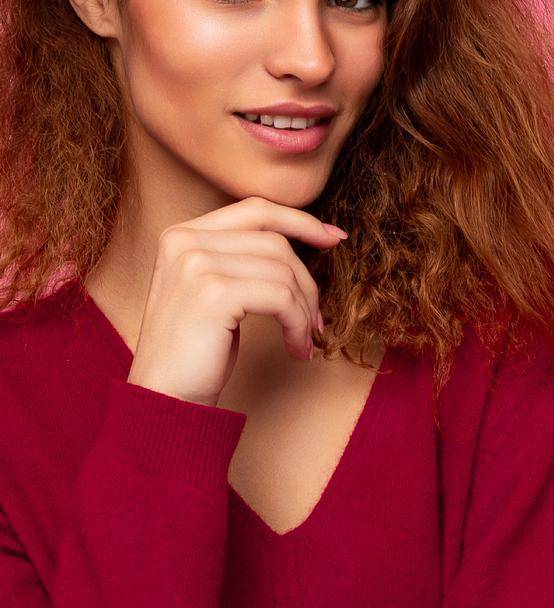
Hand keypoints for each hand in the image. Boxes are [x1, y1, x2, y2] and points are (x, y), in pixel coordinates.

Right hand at [124, 196, 347, 406]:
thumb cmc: (198, 350)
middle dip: (307, 283)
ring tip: (303, 339)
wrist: (164, 397)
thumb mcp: (216, 291)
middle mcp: (183, 241)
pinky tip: (296, 348)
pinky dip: (298, 324)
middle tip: (317, 321)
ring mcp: (195, 265)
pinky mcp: (212, 294)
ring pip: (284, 272)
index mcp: (181, 235)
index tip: (334, 238)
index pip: (256, 210)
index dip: (300, 220)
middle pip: (276, 243)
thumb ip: (242, 259)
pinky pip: (281, 297)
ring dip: (305, 311)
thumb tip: (305, 239)